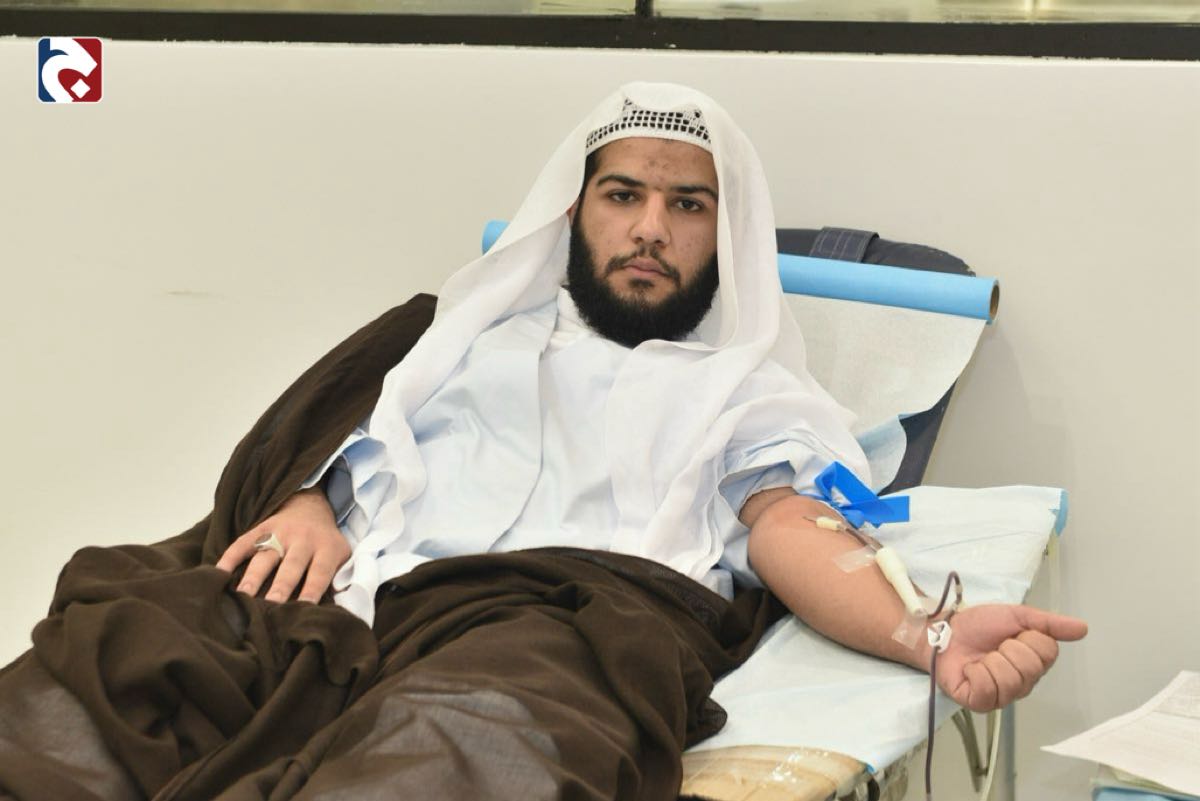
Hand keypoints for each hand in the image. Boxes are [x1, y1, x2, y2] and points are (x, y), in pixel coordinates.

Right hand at [215, 488, 350, 603]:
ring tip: (242, 595)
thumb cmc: (325, 543)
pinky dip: (230, 557)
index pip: (320, 572)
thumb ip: (339, 578)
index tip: (304, 608)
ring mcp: (280, 533)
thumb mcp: (341, 555)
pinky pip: (243, 543)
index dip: (313, 590)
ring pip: (265, 556)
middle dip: (281, 585)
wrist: (310, 507)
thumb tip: (336, 609)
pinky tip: (219, 574)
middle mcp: (303, 539)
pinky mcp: (261, 528)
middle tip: (271, 605)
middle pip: (291, 565)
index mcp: (326, 548)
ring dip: (254, 576)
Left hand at [933, 604, 1087, 711]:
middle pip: (1030, 667)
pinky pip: (987, 690)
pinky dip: (976, 673)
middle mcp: (1023, 683)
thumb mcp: (1016, 616)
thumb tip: (1083, 628)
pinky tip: (970, 669)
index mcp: (1034, 664)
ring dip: (991, 661)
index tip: (1013, 634)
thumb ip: (1049, 624)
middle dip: (1008, 648)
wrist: (944, 629)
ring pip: (1010, 680)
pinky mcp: (979, 703)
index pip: (1047, 653)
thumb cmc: (979, 625)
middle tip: (994, 646)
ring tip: (981, 658)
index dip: (1028, 638)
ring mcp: (1002, 696)